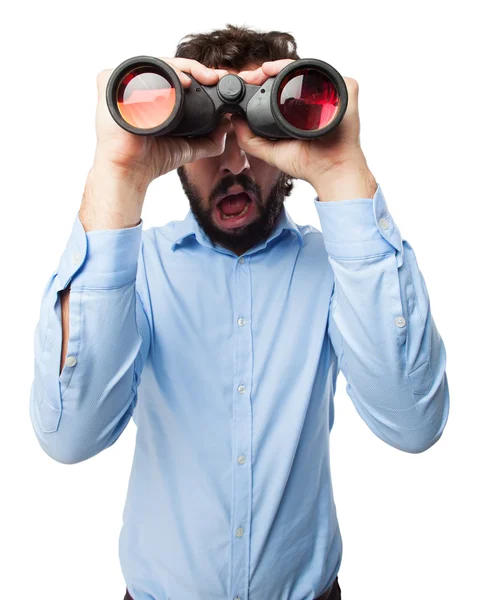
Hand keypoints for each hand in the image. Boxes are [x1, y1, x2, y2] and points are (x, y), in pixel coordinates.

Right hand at [93, 58, 231, 187]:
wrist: (130, 170)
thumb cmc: (151, 159)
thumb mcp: (186, 147)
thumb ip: (208, 139)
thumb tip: (227, 126)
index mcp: (151, 95)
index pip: (176, 75)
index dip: (198, 75)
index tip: (218, 81)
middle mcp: (135, 85)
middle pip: (168, 66)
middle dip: (195, 68)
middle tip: (215, 77)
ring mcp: (122, 82)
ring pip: (156, 63)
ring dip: (182, 68)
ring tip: (201, 79)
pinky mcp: (111, 82)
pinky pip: (138, 68)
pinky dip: (159, 71)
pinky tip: (179, 82)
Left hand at [231, 59, 371, 189]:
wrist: (330, 171)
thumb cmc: (307, 163)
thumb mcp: (271, 151)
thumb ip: (250, 139)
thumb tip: (235, 119)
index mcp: (300, 108)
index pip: (279, 86)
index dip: (261, 81)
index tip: (244, 82)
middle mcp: (315, 97)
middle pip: (290, 74)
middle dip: (266, 71)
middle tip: (249, 76)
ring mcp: (331, 91)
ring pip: (305, 68)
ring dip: (281, 65)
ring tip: (263, 71)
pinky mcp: (345, 88)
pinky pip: (325, 70)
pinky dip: (306, 67)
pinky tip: (287, 71)